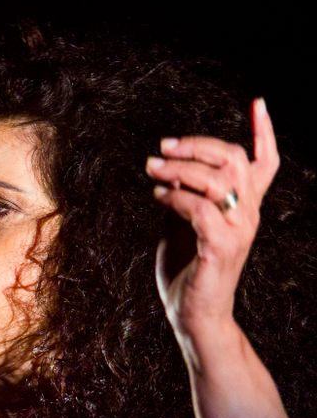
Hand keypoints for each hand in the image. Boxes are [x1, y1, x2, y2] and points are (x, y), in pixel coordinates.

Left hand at [149, 98, 279, 338]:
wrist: (194, 314)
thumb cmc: (187, 269)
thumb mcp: (183, 225)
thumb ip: (184, 196)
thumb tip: (170, 169)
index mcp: (245, 206)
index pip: (265, 163)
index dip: (265, 132)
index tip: (258, 103)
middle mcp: (249, 214)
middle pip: (235, 161)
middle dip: (197, 145)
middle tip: (162, 146)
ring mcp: (238, 231)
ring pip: (217, 180)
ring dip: (178, 169)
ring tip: (151, 169)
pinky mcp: (220, 248)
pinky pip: (200, 209)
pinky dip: (176, 197)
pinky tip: (158, 196)